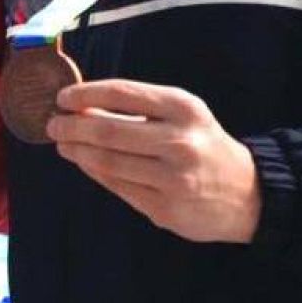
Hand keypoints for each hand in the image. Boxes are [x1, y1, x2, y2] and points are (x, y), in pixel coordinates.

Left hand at [47, 79, 260, 243]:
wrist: (249, 194)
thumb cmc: (204, 144)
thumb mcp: (183, 114)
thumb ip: (139, 107)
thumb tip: (83, 104)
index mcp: (184, 108)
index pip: (123, 93)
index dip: (86, 94)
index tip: (63, 97)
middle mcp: (180, 142)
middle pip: (108, 131)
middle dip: (71, 127)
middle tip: (53, 124)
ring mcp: (172, 179)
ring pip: (107, 162)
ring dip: (76, 151)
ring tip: (64, 144)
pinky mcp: (165, 209)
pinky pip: (117, 187)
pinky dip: (93, 172)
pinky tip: (84, 163)